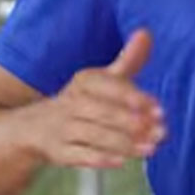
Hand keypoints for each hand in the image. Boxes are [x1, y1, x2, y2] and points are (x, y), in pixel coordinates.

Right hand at [25, 30, 164, 169]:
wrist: (35, 127)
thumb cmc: (82, 101)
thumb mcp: (103, 79)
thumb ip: (128, 60)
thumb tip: (146, 32)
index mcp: (84, 82)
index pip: (108, 86)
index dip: (133, 97)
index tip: (158, 109)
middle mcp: (71, 103)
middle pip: (101, 112)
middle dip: (132, 123)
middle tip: (160, 131)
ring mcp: (63, 128)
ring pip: (93, 135)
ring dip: (123, 143)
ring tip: (150, 148)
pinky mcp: (59, 152)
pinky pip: (79, 155)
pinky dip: (100, 158)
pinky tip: (122, 161)